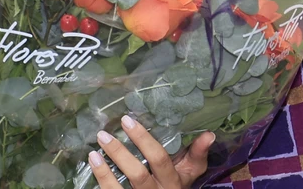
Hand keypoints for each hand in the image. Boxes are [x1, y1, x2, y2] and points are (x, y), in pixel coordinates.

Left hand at [86, 115, 213, 188]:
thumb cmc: (175, 186)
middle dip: (120, 154)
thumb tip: (209, 134)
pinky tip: (93, 164)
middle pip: (138, 175)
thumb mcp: (189, 174)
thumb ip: (197, 155)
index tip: (127, 120)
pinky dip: (102, 179)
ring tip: (94, 151)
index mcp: (173, 181)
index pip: (160, 159)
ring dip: (105, 171)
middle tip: (103, 134)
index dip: (144, 140)